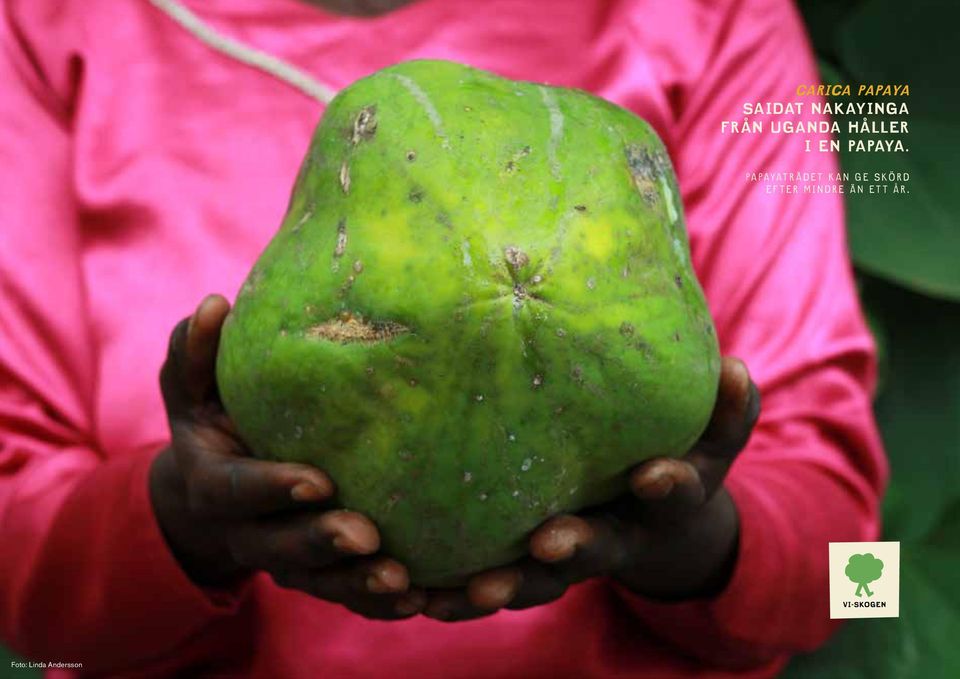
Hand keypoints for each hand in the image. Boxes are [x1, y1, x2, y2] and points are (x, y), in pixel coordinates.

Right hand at [149, 295, 424, 618]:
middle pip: (280, 548)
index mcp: (215, 484)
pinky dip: (379, 603)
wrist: (214, 491)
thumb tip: (216, 305)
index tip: (317, 481)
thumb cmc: (214, 420)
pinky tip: (421, 598)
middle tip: (366, 536)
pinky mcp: (317, 575)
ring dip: (357, 586)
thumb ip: (197, 354)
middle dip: (321, 544)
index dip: (272, 489)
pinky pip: (346, 596)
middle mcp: (247, 531)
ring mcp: (283, 560)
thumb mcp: (193, 388)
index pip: (237, 491)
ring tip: (403, 581)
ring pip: (318, 583)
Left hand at [422, 357, 760, 620]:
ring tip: (473, 590)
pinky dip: (459, 598)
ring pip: (539, 582)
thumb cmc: (678, 455)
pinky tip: (424, 599)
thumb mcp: (712, 437)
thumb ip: (728, 410)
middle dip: (575, 550)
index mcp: (664, 501)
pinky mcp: (527, 564)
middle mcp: (618, 537)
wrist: (652, 518)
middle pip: (598, 552)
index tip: (654, 476)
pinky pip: (492, 585)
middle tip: (550, 545)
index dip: (670, 488)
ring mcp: (571, 556)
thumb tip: (737, 367)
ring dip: (508, 587)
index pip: (677, 493)